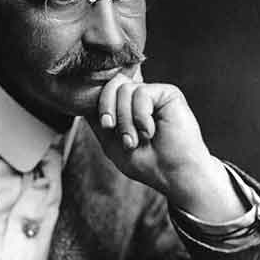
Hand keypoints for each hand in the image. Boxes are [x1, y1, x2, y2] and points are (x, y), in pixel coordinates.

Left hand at [86, 73, 245, 221]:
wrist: (174, 175)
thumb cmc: (146, 163)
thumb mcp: (110, 142)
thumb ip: (98, 119)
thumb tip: (85, 97)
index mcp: (125, 107)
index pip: (103, 90)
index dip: (98, 103)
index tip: (106, 126)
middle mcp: (138, 97)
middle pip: (110, 84)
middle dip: (108, 109)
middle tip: (115, 132)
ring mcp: (153, 93)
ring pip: (123, 89)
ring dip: (126, 120)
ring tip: (137, 139)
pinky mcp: (167, 92)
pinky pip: (141, 93)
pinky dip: (141, 117)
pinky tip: (151, 131)